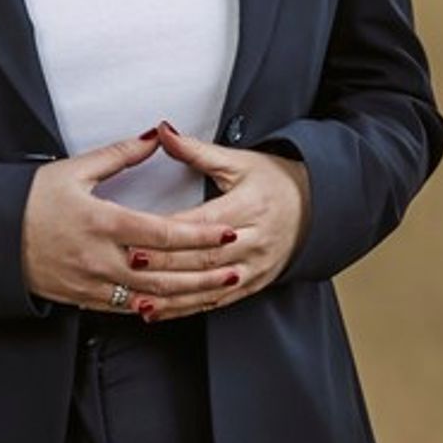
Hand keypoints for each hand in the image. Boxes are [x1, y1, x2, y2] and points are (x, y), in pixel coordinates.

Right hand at [21, 133, 237, 312]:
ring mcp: (91, 283)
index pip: (162, 233)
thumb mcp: (73, 170)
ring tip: (219, 288)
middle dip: (204, 272)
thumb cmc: (31, 200)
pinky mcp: (83, 298)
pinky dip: (159, 307)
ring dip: (188, 294)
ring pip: (151, 297)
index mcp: (102, 222)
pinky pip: (128, 308)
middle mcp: (100, 258)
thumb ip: (120, 155)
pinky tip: (180, 302)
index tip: (227, 232)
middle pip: (164, 271)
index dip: (199, 235)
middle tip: (237, 267)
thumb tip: (155, 135)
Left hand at [132, 120, 311, 320]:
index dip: (168, 231)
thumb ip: (197, 151)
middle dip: (163, 265)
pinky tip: (158, 312)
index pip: (201, 223)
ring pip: (207, 287)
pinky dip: (184, 308)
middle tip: (127, 265)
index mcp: (248, 207)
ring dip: (170, 296)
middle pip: (202, 259)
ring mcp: (254, 267)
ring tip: (136, 299)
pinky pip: (215, 302)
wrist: (316, 206)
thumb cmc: (274, 181)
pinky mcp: (253, 285)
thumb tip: (163, 131)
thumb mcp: (239, 161)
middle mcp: (253, 242)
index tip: (136, 233)